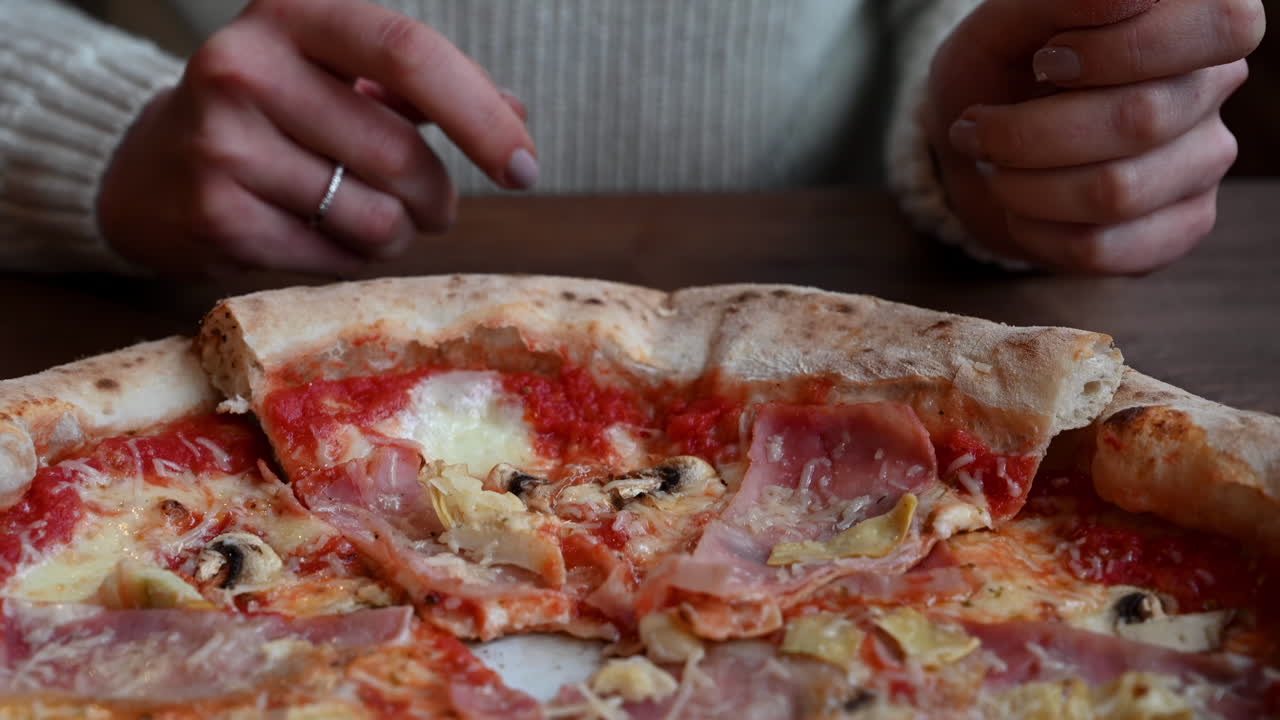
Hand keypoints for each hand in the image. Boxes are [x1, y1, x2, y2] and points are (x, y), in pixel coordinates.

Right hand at [98, 0, 534, 274]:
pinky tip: (320, 233)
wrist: (151, 167)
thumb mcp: (343, 76)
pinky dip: (352, 259)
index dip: (480, 116)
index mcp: (293, 13)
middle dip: (439, 198)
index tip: (524, 168)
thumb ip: (427, 90)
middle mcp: (246, 66)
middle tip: (434, 206)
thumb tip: (516, 117)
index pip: (409, 54)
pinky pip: (336, 259)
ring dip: (397, 233)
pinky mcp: (217, 216)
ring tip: (369, 216)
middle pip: (401, 156)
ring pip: (375, 220)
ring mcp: (223, 143)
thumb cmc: (277, 114)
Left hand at [929, 0, 1264, 272]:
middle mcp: (1213, 85)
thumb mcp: (1004, 24)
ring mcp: (1205, 160)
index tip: (1045, 60)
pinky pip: (1105, 248)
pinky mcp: (1181, 225)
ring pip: (1116, 192)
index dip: (1121, 50)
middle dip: (1029, 132)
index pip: (1220, 25)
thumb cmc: (998, 71)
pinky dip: (1035, 232)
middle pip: (1142, 120)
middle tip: (979, 124)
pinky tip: (1018, 208)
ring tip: (992, 165)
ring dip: (1022, 186)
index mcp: (1194, 17)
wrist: (976, 148)